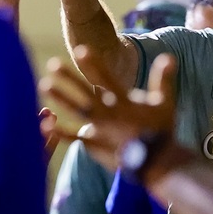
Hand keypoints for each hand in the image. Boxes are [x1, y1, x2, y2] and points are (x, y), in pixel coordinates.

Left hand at [41, 48, 177, 170]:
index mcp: (125, 102)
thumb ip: (164, 79)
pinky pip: (74, 137)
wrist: (158, 162)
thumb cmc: (161, 131)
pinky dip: (59, 131)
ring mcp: (101, 130)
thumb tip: (168, 56)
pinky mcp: (95, 145)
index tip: (80, 51)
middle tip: (52, 64)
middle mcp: (110, 114)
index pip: (107, 79)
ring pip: (77, 111)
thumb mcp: (165, 103)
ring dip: (61, 98)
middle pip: (86, 93)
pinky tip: (44, 123)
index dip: (94, 64)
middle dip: (69, 78)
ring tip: (44, 85)